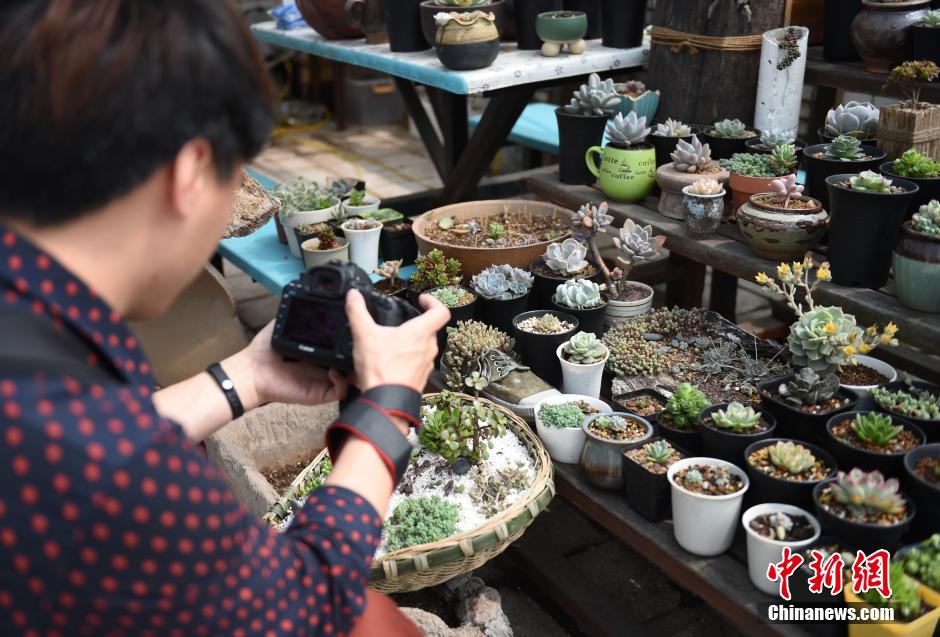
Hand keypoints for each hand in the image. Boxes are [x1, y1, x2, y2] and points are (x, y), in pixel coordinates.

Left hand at [228, 321, 349, 407]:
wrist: (252, 371)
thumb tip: (308, 294)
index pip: (341, 345)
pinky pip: (340, 391)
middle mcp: (324, 366)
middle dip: (357, 354)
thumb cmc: (264, 351)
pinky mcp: (320, 394)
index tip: (355, 329)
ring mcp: (324, 380)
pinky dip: (342, 382)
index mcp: (319, 350)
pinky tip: (333, 371)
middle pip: (351, 361)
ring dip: (354, 369)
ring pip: (351, 377)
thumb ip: (298, 313)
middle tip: (359, 344)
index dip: (350, 339)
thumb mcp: (283, 325)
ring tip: (350, 357)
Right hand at [346, 290, 449, 391]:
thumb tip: (354, 296)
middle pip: (431, 329)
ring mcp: (426, 365)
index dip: (433, 301)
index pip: (441, 311)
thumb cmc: (381, 370)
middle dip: (417, 323)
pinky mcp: (420, 378)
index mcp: (420, 333)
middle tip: (403, 322)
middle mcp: (428, 348)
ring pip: (425, 347)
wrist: (385, 401)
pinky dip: (409, 358)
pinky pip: (418, 363)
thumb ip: (357, 312)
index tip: (421, 300)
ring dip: (413, 342)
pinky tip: (393, 361)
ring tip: (395, 342)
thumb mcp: (364, 335)